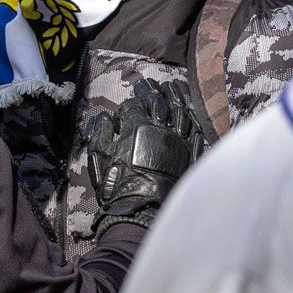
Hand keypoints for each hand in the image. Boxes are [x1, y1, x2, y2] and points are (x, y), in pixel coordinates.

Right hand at [85, 76, 203, 230]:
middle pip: (157, 101)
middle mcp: (160, 129)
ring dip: (173, 95)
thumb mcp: (98, 156)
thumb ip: (100, 131)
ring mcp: (178, 140)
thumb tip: (105, 116)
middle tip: (147, 82)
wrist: (141, 210)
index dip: (127, 104)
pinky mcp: (189, 153)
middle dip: (151, 90)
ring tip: (169, 86)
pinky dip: (190, 116)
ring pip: (179, 110)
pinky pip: (193, 128)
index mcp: (136, 128)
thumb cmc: (117, 184)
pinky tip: (187, 109)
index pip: (132, 106)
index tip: (125, 106)